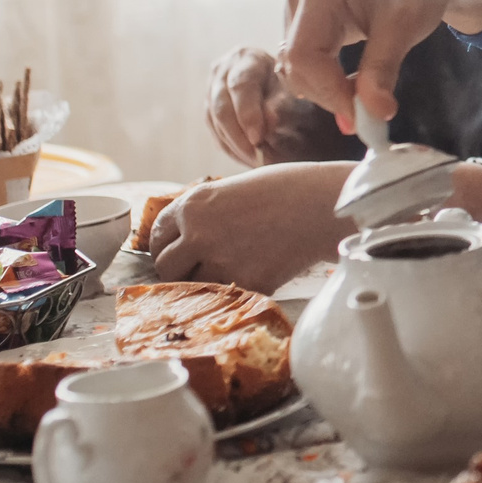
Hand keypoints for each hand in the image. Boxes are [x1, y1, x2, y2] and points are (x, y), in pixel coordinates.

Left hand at [149, 164, 353, 293]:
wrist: (323, 205)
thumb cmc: (286, 189)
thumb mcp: (233, 189)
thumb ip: (206, 212)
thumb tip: (189, 235)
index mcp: (193, 205)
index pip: (158, 235)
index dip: (166, 245)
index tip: (175, 251)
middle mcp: (199, 234)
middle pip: (166, 266)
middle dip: (179, 268)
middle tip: (198, 267)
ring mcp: (221, 262)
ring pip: (194, 285)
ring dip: (208, 280)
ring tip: (234, 267)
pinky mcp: (246, 283)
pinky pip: (229, 293)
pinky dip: (237, 288)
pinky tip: (256, 271)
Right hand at [205, 46, 340, 165]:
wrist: (283, 87)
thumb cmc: (292, 87)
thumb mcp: (292, 93)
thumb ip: (281, 105)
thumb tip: (269, 120)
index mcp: (247, 58)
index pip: (240, 86)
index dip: (247, 114)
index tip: (257, 139)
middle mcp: (223, 70)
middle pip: (222, 106)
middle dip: (238, 136)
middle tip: (256, 157)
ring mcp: (211, 88)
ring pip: (215, 122)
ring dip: (234, 146)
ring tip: (256, 161)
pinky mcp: (209, 108)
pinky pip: (214, 131)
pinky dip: (230, 147)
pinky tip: (247, 158)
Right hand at [278, 0, 481, 133]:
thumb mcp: (404, 27)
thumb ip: (383, 70)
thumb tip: (374, 114)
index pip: (303, 55)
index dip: (327, 91)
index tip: (361, 117)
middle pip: (296, 63)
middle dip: (330, 94)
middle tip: (370, 114)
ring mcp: (298, 6)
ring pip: (298, 66)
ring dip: (329, 89)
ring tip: (369, 95)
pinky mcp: (305, 19)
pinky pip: (305, 60)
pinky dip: (328, 80)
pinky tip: (358, 84)